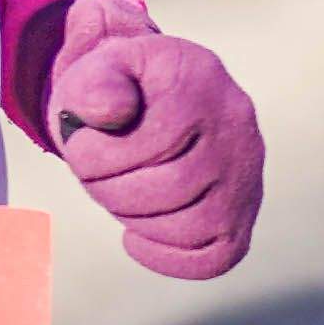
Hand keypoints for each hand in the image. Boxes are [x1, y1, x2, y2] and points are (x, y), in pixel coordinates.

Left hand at [31, 0, 260, 278]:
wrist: (147, 97)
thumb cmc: (119, 87)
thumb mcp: (100, 67)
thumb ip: (96, 82)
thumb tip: (109, 111)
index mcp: (202, 79)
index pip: (155, 140)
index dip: (99, 154)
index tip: (76, 145)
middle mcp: (237, 125)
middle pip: (174, 187)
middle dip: (112, 189)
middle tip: (92, 175)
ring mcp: (246, 174)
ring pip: (194, 226)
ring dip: (136, 220)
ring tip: (116, 193)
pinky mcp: (240, 216)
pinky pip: (215, 257)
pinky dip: (168, 257)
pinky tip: (135, 234)